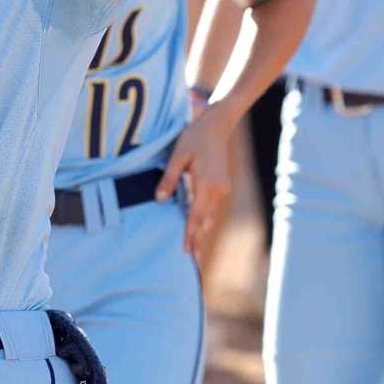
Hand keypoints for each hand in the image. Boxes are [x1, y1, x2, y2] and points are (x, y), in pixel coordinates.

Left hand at [155, 100, 236, 263]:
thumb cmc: (195, 136)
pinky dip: (204, 217)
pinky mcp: (223, 184)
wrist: (218, 123)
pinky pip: (212, 205)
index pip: (195, 215)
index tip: (186, 251)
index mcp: (207, 184)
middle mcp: (218, 189)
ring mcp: (223, 187)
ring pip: (210, 214)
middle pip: (205, 220)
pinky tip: (199, 226)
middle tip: (192, 260)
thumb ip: (169, 179)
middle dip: (198, 239)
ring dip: (201, 229)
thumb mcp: (177, 156)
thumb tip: (160, 200)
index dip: (190, 234)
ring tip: (195, 248)